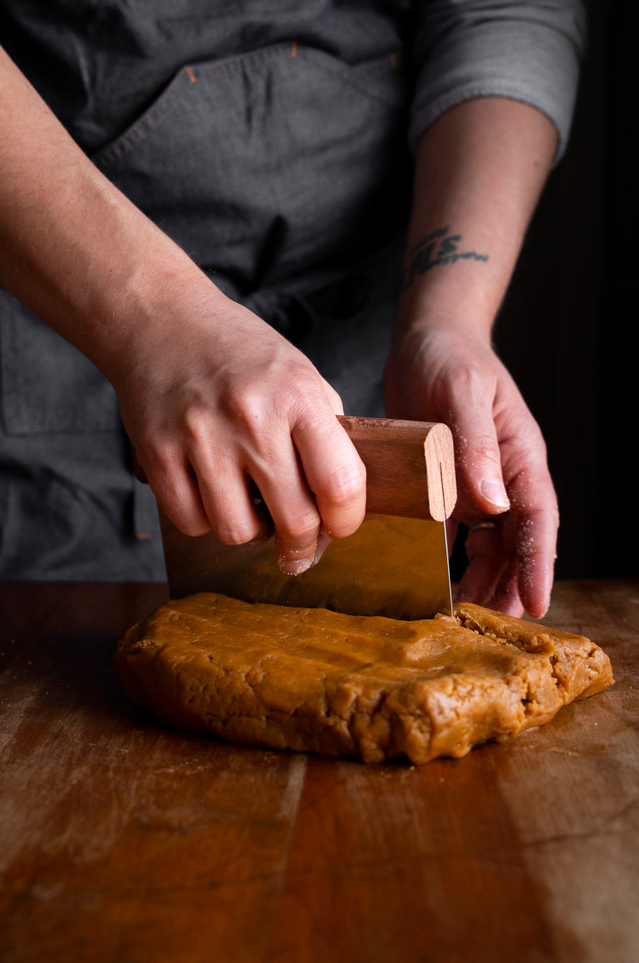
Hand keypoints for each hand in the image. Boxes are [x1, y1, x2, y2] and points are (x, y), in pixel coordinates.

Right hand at [108, 286, 366, 573]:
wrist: (161, 319)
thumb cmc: (237, 351)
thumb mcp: (298, 373)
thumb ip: (324, 432)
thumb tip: (342, 503)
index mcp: (298, 394)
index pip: (340, 483)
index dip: (346, 520)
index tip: (338, 526)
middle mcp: (252, 417)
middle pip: (294, 521)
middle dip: (301, 544)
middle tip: (297, 542)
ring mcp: (201, 436)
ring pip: (237, 532)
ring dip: (248, 530)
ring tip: (246, 503)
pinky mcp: (157, 452)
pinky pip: (190, 522)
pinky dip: (203, 519)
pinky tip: (208, 492)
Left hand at [383, 322, 557, 616]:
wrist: (425, 338)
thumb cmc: (450, 357)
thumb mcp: (463, 395)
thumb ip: (477, 446)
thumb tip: (493, 502)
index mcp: (520, 456)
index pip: (537, 520)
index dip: (537, 564)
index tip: (535, 603)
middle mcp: (503, 476)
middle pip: (513, 543)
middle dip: (506, 585)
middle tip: (489, 624)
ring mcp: (476, 482)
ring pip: (486, 544)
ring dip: (478, 578)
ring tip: (458, 613)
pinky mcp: (446, 483)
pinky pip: (452, 530)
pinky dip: (446, 557)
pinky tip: (430, 581)